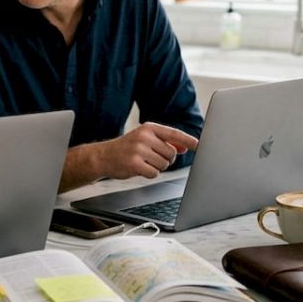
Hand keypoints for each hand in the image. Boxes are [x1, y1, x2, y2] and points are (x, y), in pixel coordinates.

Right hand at [61, 123, 198, 190]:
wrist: (103, 156)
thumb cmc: (126, 148)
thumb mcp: (145, 140)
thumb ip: (164, 142)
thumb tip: (184, 147)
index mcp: (149, 128)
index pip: (174, 134)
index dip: (188, 140)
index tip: (199, 145)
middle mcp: (144, 136)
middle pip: (171, 154)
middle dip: (165, 159)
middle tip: (151, 158)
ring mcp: (139, 150)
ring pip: (164, 165)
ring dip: (156, 167)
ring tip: (143, 162)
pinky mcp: (135, 163)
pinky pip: (154, 173)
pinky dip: (149, 174)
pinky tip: (139, 169)